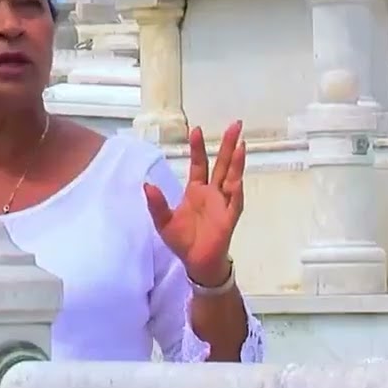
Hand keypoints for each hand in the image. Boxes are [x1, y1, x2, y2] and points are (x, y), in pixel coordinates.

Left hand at [143, 121, 245, 285]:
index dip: (198, 148)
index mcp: (196, 190)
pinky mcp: (229, 218)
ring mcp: (223, 203)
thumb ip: (156, 204)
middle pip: (221, 164)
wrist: (195, 262)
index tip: (196, 129)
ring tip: (241, 145)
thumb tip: (146, 185)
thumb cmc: (182, 240)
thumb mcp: (163, 221)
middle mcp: (212, 193)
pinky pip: (234, 202)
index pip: (199, 164)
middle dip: (227, 145)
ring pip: (232, 178)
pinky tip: (237, 178)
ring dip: (236, 163)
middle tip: (235, 124)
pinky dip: (235, 190)